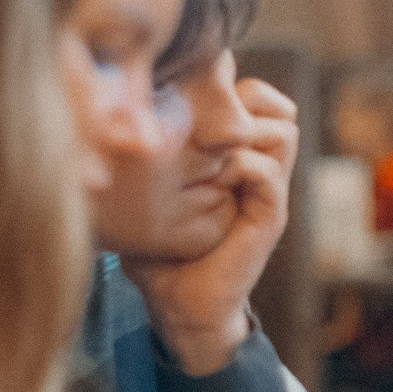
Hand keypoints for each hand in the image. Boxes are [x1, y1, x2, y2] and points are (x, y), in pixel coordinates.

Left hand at [127, 77, 298, 375]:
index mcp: (234, 156)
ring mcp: (266, 190)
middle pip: (275, 106)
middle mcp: (257, 167)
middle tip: (202, 122)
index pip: (253, 96)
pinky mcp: (269, 216)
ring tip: (209, 150)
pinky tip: (213, 178)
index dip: (228, 88)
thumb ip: (142, 155)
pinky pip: (267, 170)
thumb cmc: (157, 249)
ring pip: (283, 130)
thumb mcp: (147, 193)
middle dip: (241, 102)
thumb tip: (109, 113)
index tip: (187, 99)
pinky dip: (241, 165)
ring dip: (243, 132)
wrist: (178, 304)